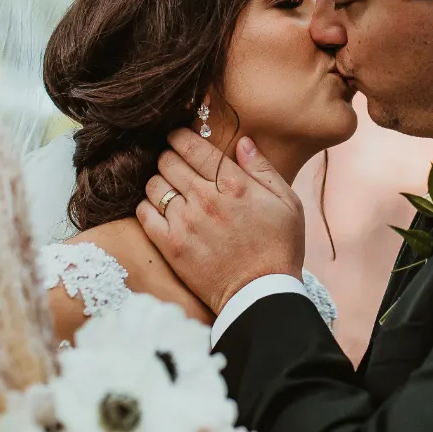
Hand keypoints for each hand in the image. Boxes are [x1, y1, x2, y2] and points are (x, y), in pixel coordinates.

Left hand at [136, 129, 304, 314]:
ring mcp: (185, 222)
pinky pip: (144, 213)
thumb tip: (243, 141)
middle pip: (168, 160)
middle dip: (168, 156)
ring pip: (154, 184)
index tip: (177, 137)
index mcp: (233, 184)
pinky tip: (160, 210)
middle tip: (174, 163)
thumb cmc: (279, 248)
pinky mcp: (171, 245)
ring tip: (168, 188)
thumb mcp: (287, 203)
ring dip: (159, 181)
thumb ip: (262, 168)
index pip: (192, 146)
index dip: (179, 136)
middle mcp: (206, 198)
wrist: (261, 295)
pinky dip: (148, 206)